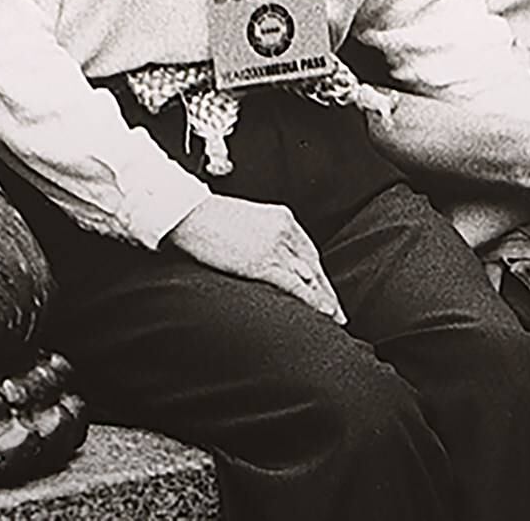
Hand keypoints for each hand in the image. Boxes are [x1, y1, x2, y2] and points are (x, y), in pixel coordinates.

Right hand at [164, 195, 344, 323]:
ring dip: (323, 299)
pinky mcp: (261, 263)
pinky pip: (295, 285)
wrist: (190, 213)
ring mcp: (274, 247)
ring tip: (334, 317)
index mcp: (282, 218)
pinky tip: (321, 312)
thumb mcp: (245, 221)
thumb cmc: (208, 217)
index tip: (325, 288)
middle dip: (326, 290)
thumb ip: (261, 236)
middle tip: (339, 310)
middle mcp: (284, 231)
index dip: (319, 273)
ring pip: (309, 277)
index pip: (308, 251)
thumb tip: (262, 256)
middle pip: (313, 266)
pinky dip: (312, 300)